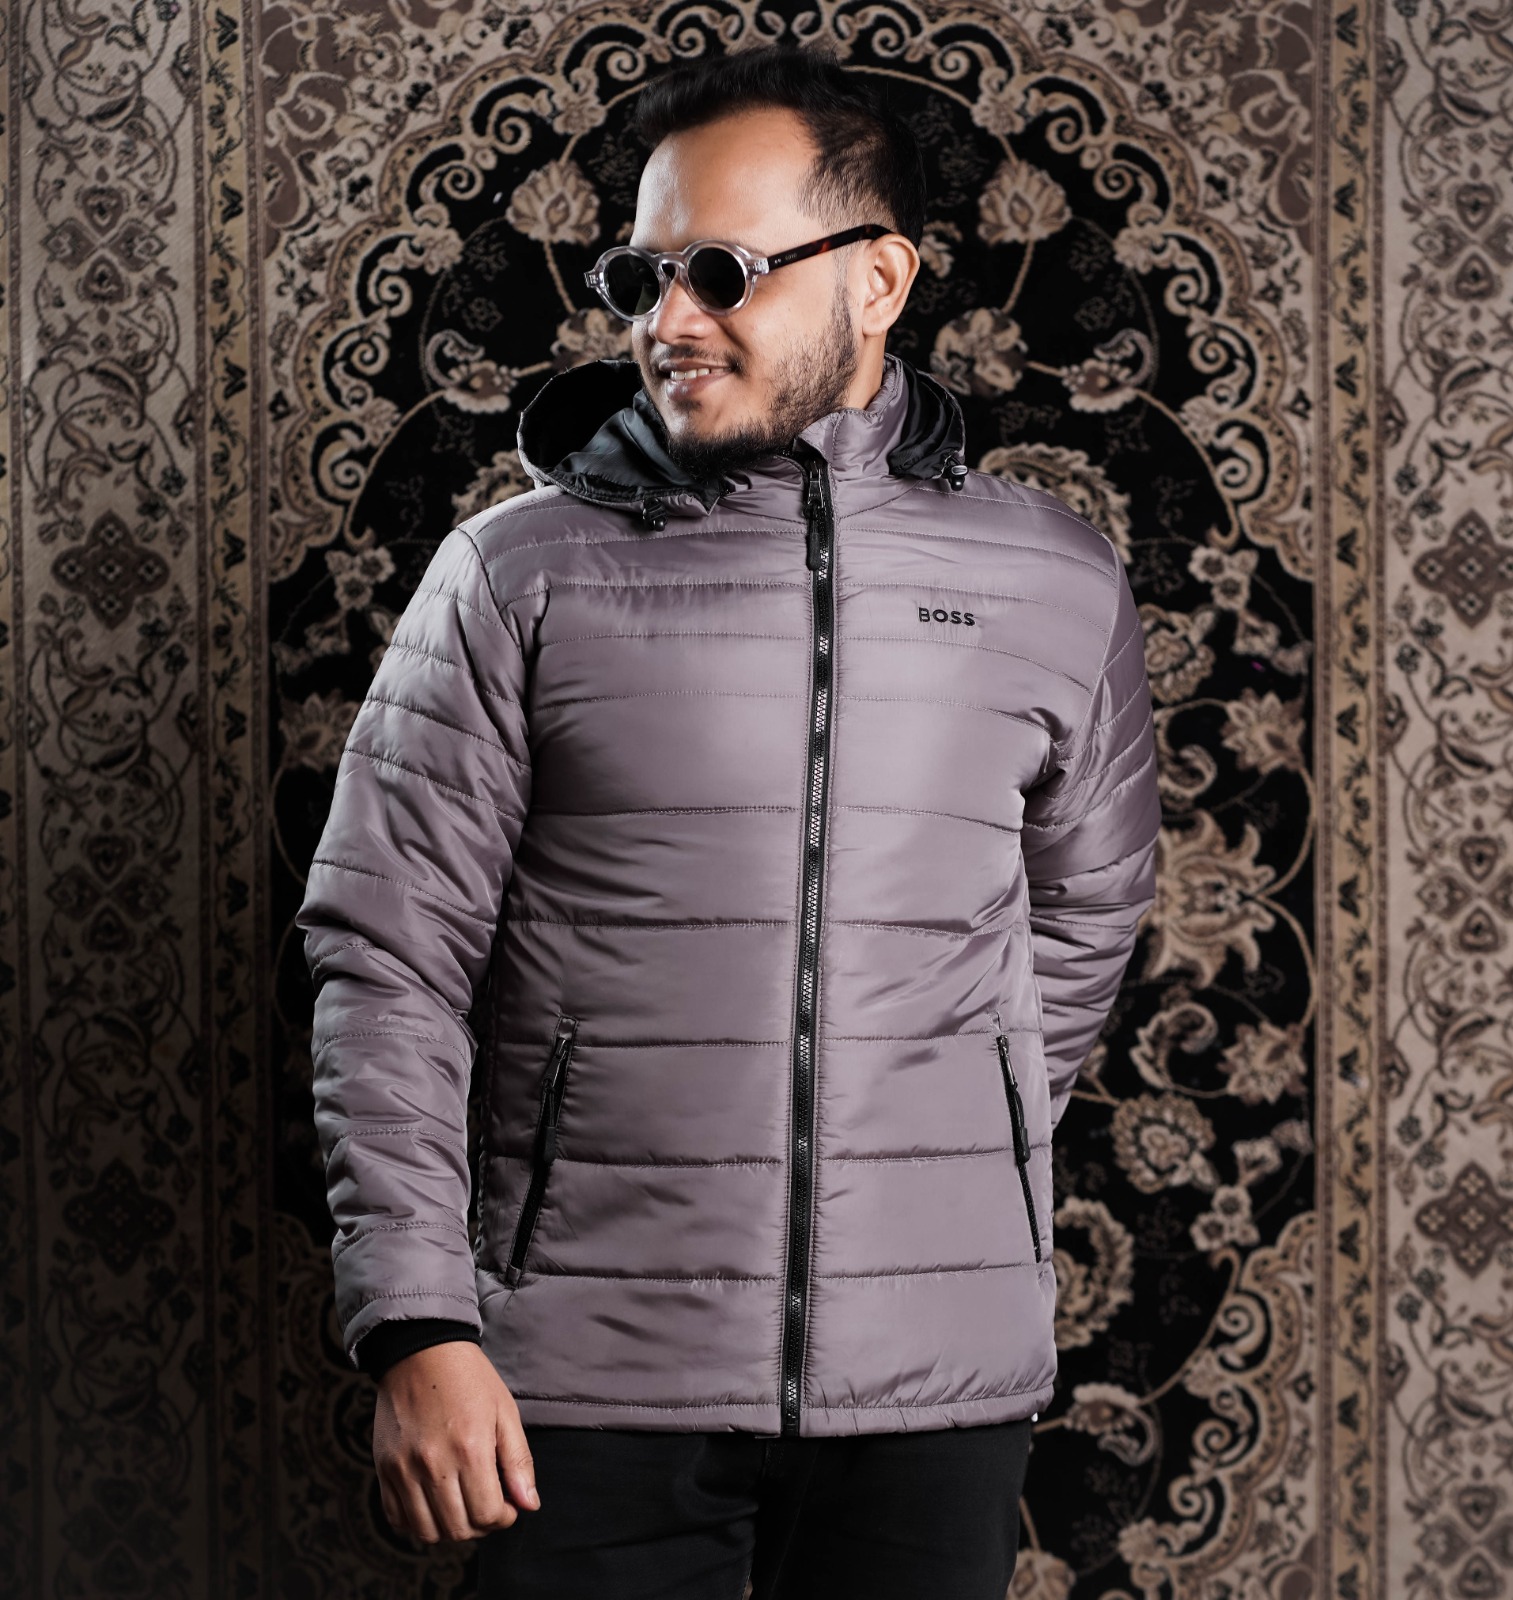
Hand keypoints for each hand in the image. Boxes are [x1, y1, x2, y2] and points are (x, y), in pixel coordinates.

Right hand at [372, 1341, 539, 1542]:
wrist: (421, 1350)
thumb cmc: (469, 1378)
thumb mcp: (505, 1411)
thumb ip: (518, 1462)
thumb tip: (529, 1505)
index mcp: (470, 1449)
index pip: (487, 1514)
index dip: (503, 1517)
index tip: (507, 1504)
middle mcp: (433, 1463)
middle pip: (457, 1529)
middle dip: (480, 1525)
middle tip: (487, 1504)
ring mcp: (403, 1469)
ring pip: (426, 1531)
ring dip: (449, 1528)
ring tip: (461, 1505)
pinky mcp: (383, 1468)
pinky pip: (396, 1518)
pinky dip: (417, 1522)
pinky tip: (433, 1503)